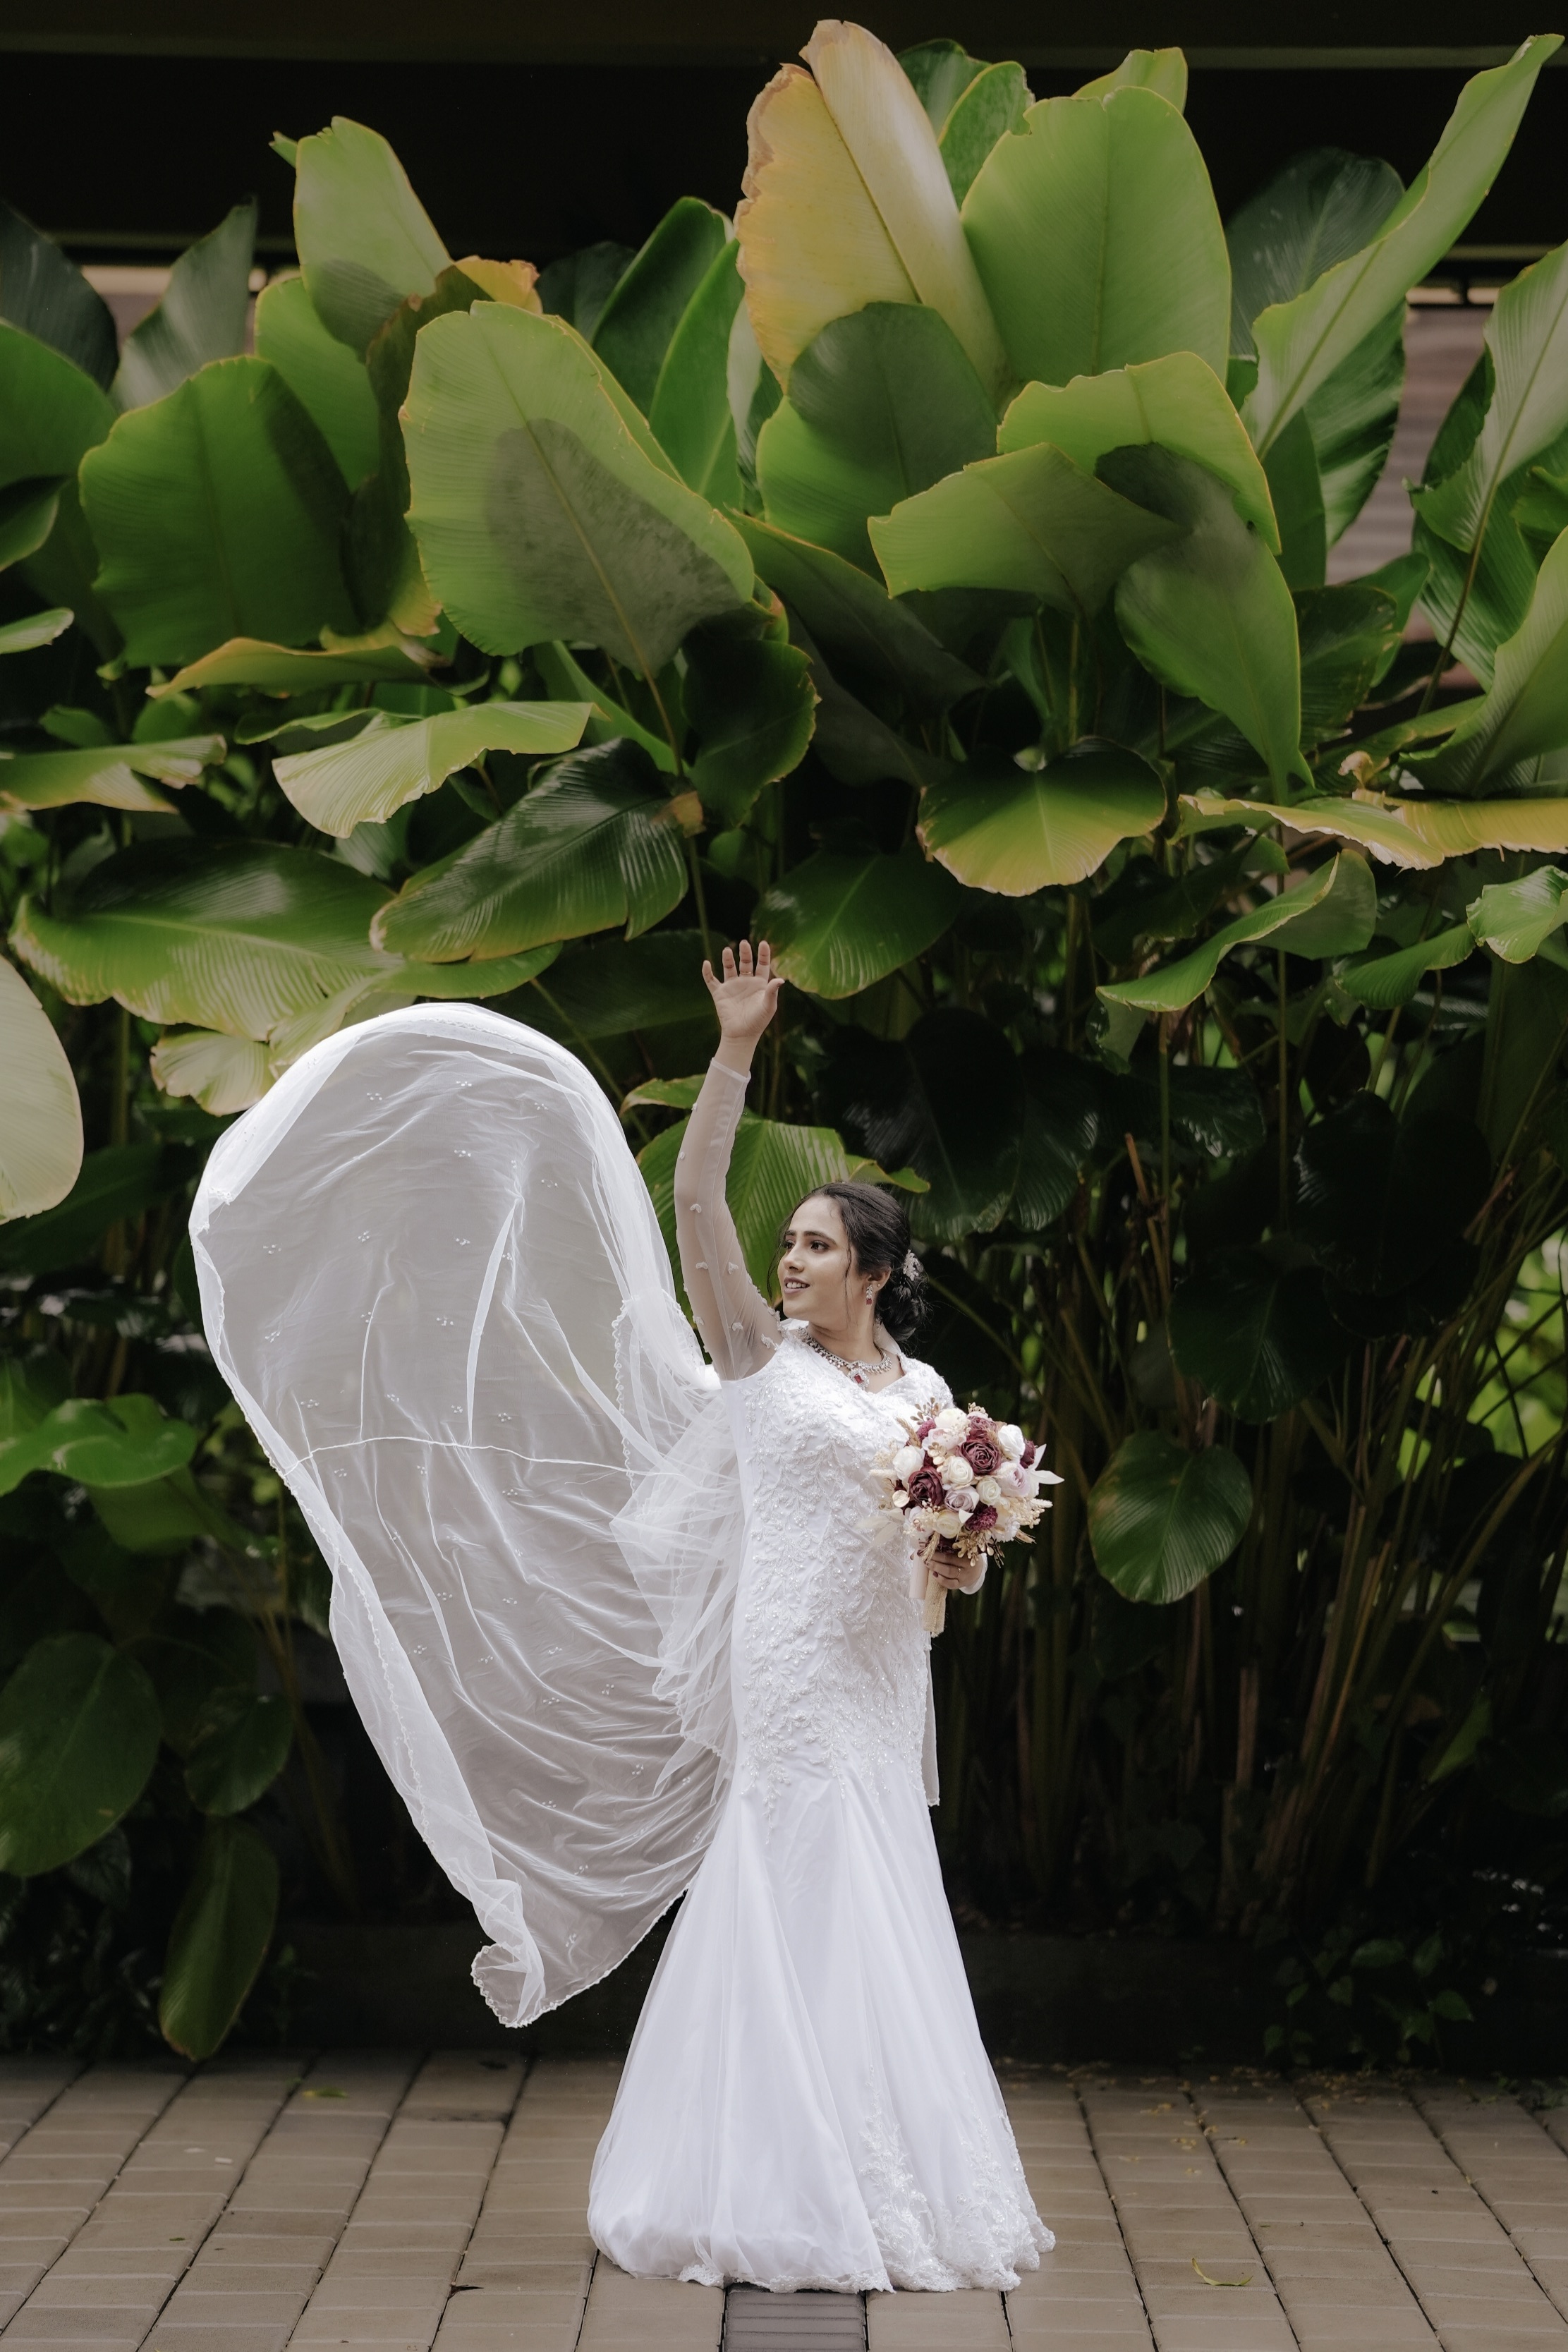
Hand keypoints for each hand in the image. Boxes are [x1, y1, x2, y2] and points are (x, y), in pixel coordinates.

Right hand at [703, 940, 782, 1065]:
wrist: (741, 1035)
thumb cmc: (758, 1022)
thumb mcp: (768, 1006)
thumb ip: (772, 992)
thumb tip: (781, 979)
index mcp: (759, 984)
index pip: (762, 965)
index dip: (763, 954)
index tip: (763, 943)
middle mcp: (745, 982)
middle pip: (745, 963)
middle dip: (745, 953)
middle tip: (744, 943)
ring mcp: (732, 987)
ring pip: (729, 968)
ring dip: (728, 959)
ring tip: (727, 950)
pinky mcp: (719, 993)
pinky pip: (711, 980)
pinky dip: (707, 972)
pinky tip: (706, 963)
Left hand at [930, 1538, 985, 1594]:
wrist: (978, 1569)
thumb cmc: (966, 1556)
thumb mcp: (962, 1549)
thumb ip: (949, 1547)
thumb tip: (930, 1545)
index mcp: (967, 1555)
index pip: (950, 1555)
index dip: (937, 1554)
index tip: (926, 1550)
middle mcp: (966, 1566)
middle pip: (949, 1565)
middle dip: (935, 1562)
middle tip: (925, 1558)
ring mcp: (964, 1577)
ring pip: (949, 1574)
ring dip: (936, 1569)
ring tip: (928, 1565)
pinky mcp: (961, 1584)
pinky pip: (951, 1584)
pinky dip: (941, 1580)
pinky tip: (935, 1575)